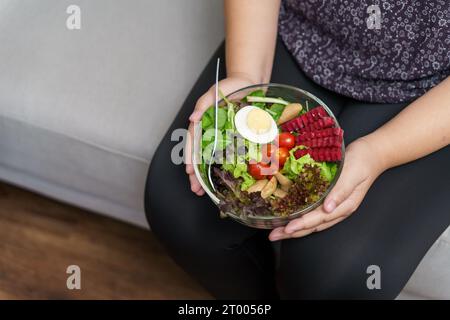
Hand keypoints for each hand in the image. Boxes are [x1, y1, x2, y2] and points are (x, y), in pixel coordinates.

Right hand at [185, 75, 257, 194]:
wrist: (249, 83)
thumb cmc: (229, 86)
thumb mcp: (213, 92)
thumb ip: (203, 104)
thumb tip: (193, 118)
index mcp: (202, 123)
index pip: (193, 143)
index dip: (191, 157)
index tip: (190, 170)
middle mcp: (210, 132)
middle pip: (200, 156)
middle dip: (196, 174)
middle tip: (195, 189)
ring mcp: (222, 137)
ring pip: (211, 160)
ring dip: (206, 176)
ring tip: (203, 191)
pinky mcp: (235, 139)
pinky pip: (228, 155)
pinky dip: (223, 168)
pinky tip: (220, 180)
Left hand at [269, 138, 385, 240]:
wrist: (372, 154)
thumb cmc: (361, 161)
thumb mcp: (352, 173)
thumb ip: (341, 191)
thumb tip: (329, 208)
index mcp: (344, 205)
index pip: (318, 218)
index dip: (302, 224)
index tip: (287, 228)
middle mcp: (338, 209)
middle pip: (313, 225)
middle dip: (292, 232)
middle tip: (274, 235)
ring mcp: (335, 207)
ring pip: (312, 223)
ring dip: (295, 229)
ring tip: (278, 232)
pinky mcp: (331, 201)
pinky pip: (314, 216)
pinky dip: (302, 221)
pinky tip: (291, 221)